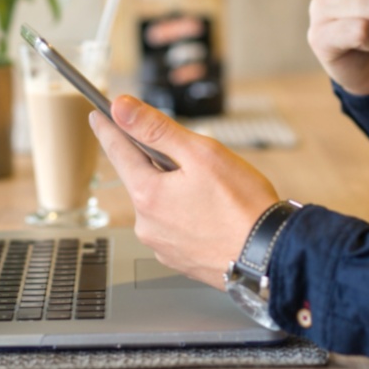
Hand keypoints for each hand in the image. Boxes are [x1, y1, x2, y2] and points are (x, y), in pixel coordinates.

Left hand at [90, 95, 279, 287]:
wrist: (271, 256)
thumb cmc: (243, 206)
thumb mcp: (201, 153)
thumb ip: (157, 129)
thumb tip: (121, 109)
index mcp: (147, 195)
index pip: (118, 151)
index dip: (108, 129)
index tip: (98, 115)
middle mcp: (147, 224)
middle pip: (141, 177)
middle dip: (158, 162)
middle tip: (191, 157)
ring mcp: (162, 245)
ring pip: (160, 203)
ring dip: (175, 190)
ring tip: (212, 191)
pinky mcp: (179, 259)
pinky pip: (174, 226)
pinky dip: (187, 214)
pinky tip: (212, 213)